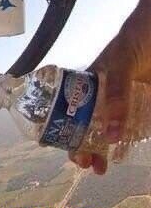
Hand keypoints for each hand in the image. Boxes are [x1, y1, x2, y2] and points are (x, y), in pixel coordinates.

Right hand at [69, 5, 150, 174]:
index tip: (64, 149)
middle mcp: (105, 95)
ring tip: (104, 167)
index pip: (70, 110)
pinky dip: (131, 140)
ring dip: (106, 149)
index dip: (64, 130)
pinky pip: (138, 126)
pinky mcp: (146, 106)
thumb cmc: (136, 39)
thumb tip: (111, 134)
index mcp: (89, 84)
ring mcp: (127, 101)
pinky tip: (126, 153)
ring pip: (112, 130)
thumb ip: (116, 95)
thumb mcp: (120, 64)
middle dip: (85, 146)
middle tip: (90, 166)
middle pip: (89, 125)